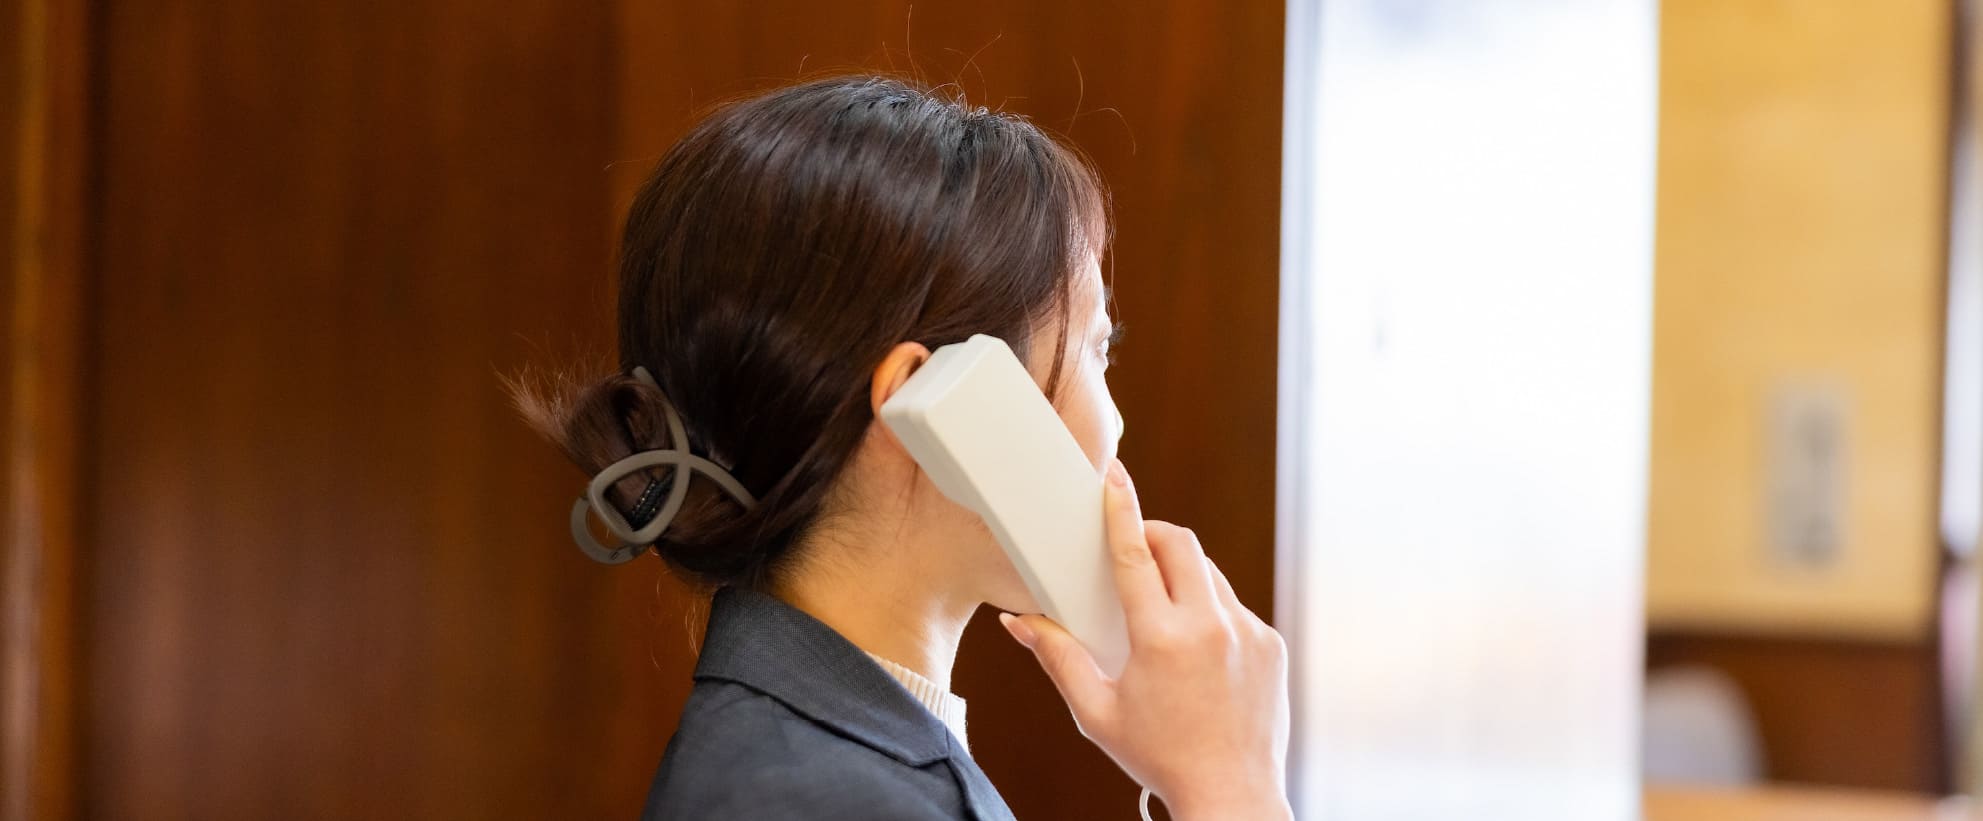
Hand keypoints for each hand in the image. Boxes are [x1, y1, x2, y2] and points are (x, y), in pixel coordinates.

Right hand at [998, 458, 1291, 820]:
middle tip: (1134, 549)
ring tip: (1162, 615)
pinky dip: (1211, 613)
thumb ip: (1058, 658)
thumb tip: (1020, 624)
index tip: (1115, 476)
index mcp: (1161, 639)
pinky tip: (1197, 653)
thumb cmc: (1159, 758)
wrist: (1231, 796)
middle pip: (1181, 544)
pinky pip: (1234, 608)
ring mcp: (1248, 633)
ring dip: (1182, 577)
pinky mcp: (1270, 645)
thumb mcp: (1097, 711)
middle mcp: (1210, 627)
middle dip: (1154, 535)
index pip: (1136, 555)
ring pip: (1209, 574)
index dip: (1121, 509)